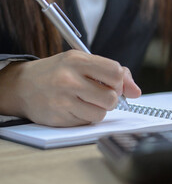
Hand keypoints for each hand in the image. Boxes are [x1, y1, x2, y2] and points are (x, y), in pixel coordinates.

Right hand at [0, 50, 140, 126]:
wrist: (22, 86)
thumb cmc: (58, 72)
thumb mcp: (83, 62)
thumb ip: (113, 72)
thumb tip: (136, 92)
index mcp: (78, 60)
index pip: (115, 72)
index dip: (120, 82)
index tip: (113, 84)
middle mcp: (70, 79)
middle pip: (112, 97)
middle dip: (110, 99)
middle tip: (99, 95)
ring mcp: (63, 99)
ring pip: (102, 114)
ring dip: (99, 110)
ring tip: (86, 101)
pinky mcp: (59, 117)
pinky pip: (87, 122)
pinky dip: (86, 118)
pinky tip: (74, 108)